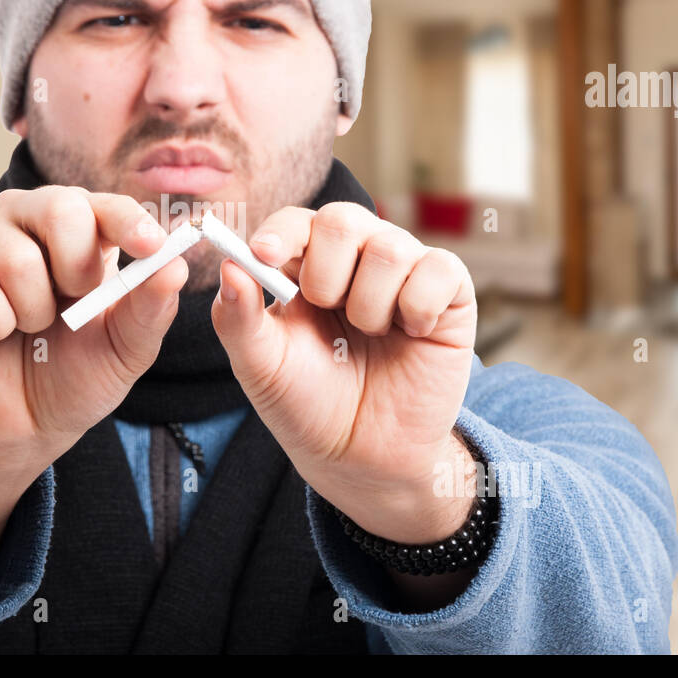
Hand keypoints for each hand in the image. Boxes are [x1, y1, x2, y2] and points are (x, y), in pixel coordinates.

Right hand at [0, 186, 187, 482]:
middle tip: (69, 309)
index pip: (106, 206)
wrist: (13, 428)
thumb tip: (175, 267)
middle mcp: (29, 221)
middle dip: (76, 269)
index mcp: (81, 232)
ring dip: (29, 311)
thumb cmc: (70, 378)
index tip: (151, 246)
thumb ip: (149, 309)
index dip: (129, 222)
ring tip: (25, 330)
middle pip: (59, 206)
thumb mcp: (123, 352)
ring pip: (14, 254)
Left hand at [210, 202, 476, 542]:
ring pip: (390, 247)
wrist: (362, 457)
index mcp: (305, 266)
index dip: (281, 232)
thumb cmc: (308, 404)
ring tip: (370, 335)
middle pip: (342, 220)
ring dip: (370, 304)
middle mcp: (356, 258)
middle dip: (326, 273)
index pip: (295, 221)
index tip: (263, 255)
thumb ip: (238, 317)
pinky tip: (410, 333)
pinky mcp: (449, 293)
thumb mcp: (261, 366)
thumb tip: (228, 265)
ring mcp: (404, 271)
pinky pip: (439, 269)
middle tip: (327, 312)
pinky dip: (418, 305)